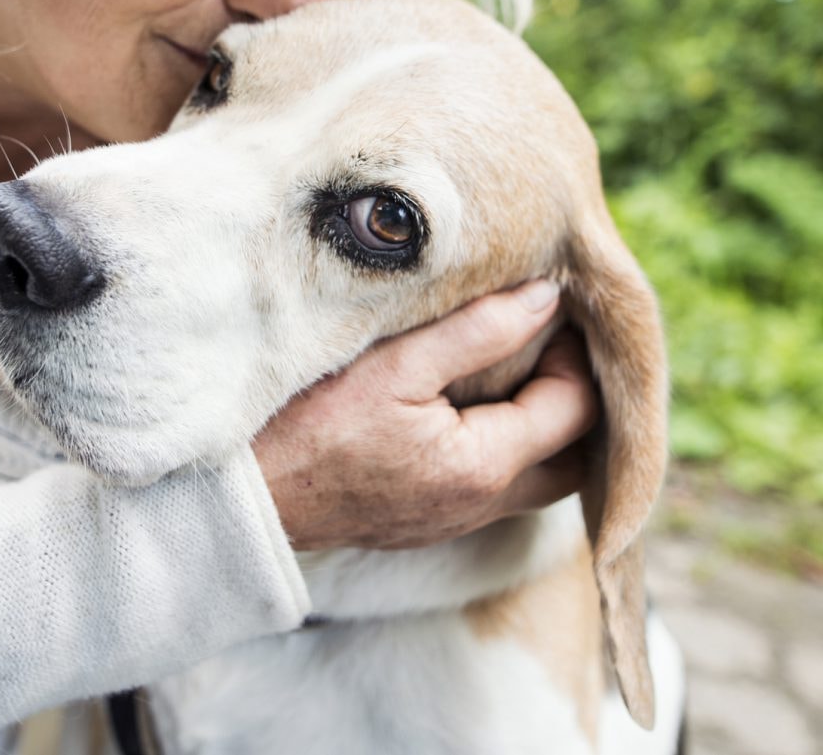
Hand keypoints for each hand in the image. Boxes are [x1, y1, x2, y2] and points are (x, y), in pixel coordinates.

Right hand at [252, 280, 599, 550]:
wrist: (246, 499)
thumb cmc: (308, 426)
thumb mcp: (396, 363)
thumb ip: (480, 330)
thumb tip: (546, 298)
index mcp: (483, 465)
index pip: (574, 409)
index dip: (576, 354)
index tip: (552, 311)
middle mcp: (480, 506)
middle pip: (573, 461)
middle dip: (574, 402)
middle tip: (548, 347)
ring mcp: (452, 522)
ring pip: (534, 480)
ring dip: (539, 429)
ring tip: (514, 371)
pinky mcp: (425, 524)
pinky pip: (492, 490)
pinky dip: (503, 449)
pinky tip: (470, 408)